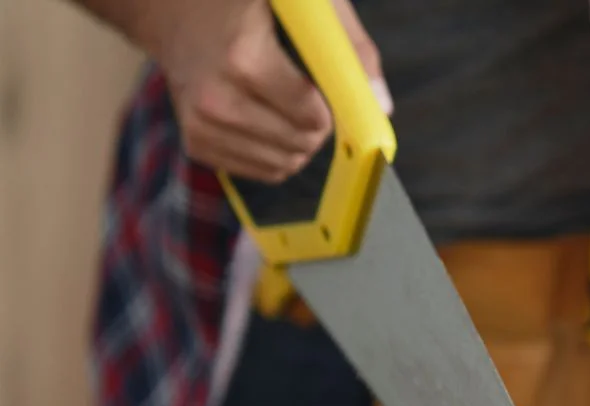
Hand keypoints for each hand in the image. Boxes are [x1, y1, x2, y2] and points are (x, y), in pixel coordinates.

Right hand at [138, 0, 380, 181]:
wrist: (174, 11)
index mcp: (243, 59)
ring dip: (300, 141)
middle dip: (319, 124)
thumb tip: (381, 105)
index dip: (332, 105)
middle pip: (303, 143)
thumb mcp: (305, 8)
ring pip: (285, 163)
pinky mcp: (196, 144)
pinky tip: (264, 116)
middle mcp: (216, 99)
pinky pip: (263, 171)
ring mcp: (202, 125)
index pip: (313, 116)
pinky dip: (276, 151)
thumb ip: (350, 49)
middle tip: (307, 93)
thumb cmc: (247, 3)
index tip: (326, 86)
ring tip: (285, 102)